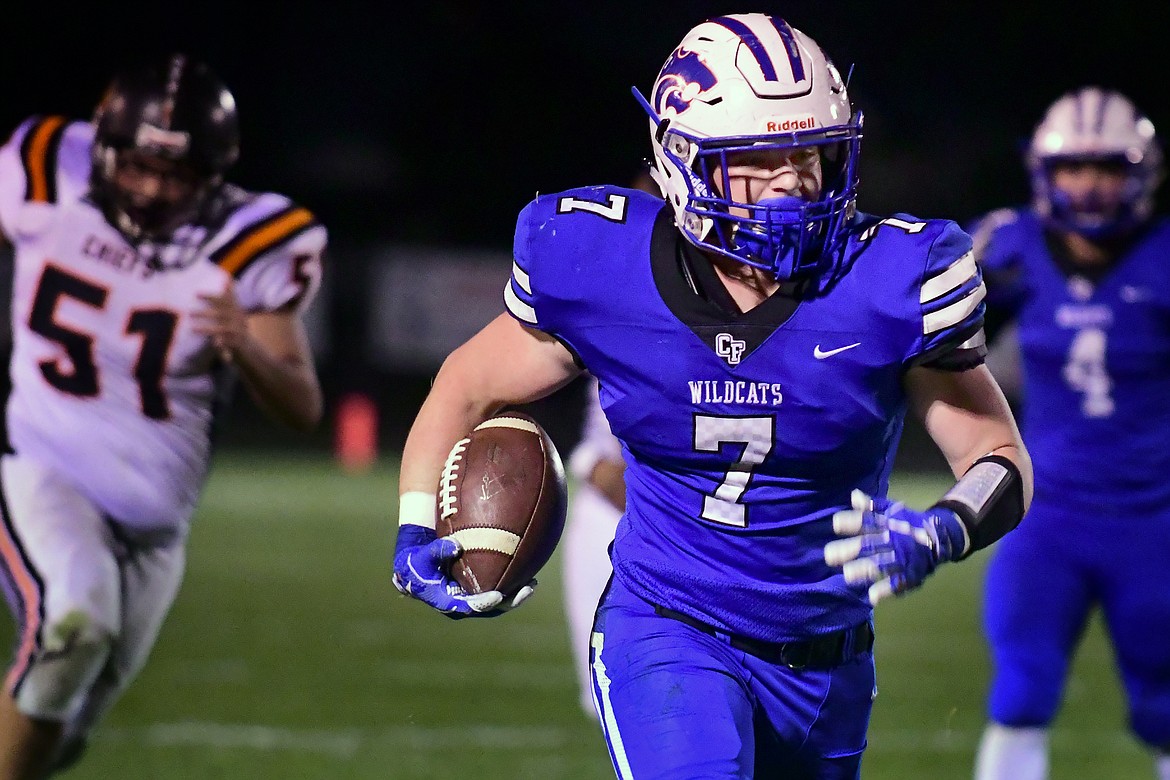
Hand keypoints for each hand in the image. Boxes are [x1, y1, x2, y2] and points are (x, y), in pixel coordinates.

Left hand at [192, 279, 249, 361]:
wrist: (248, 346)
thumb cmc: (236, 325)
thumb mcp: (236, 311)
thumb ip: (231, 297)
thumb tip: (228, 279)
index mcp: (236, 309)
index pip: (223, 300)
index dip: (210, 297)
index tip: (196, 294)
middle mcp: (238, 318)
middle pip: (220, 314)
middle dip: (204, 313)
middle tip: (189, 312)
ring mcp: (239, 331)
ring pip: (221, 329)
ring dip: (205, 328)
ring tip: (192, 328)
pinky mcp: (238, 343)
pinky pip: (229, 342)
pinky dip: (222, 342)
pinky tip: (214, 343)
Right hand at [392, 524, 535, 617]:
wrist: (416, 567)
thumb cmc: (418, 561)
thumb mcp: (423, 556)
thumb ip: (438, 551)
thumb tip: (457, 546)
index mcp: (447, 602)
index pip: (468, 607)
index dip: (483, 603)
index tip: (497, 596)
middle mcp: (462, 605)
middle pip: (490, 609)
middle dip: (510, 602)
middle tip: (526, 590)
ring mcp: (470, 600)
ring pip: (497, 604)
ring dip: (515, 596)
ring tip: (532, 584)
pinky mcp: (477, 592)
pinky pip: (497, 591)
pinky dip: (511, 585)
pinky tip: (527, 573)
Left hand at [824, 490, 967, 605]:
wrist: (940, 536)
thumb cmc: (907, 523)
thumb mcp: (891, 511)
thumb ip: (872, 506)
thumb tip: (854, 496)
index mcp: (887, 524)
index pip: (868, 521)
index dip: (852, 522)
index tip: (836, 523)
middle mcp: (893, 540)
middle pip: (870, 544)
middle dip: (850, 549)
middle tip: (829, 555)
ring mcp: (902, 558)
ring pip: (882, 564)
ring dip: (864, 569)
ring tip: (847, 574)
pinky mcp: (911, 574)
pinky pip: (899, 582)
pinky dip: (886, 590)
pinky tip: (872, 597)